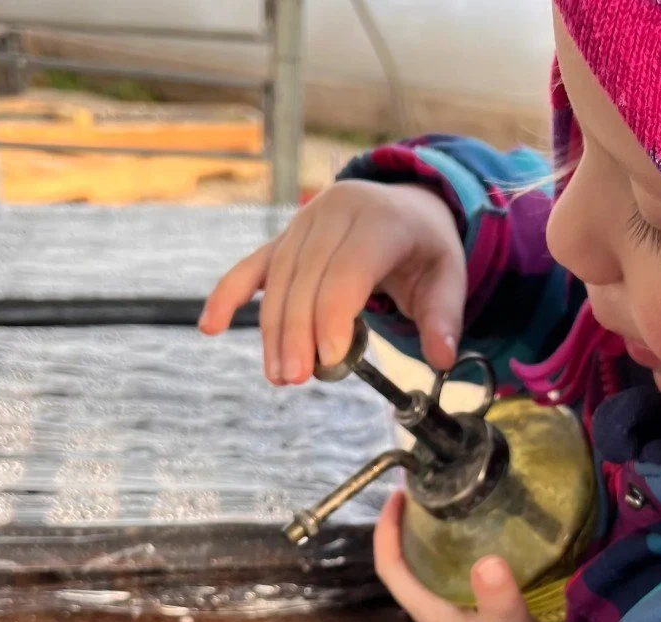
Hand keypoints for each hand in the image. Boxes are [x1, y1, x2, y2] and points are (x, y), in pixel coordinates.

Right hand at [199, 179, 466, 382]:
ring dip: (273, 330)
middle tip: (295, 379)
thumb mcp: (449, 277)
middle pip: (306, 279)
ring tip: (277, 375)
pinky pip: (252, 266)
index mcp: (379, 222)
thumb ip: (444, 319)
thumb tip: (441, 359)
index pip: (346, 272)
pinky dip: (229, 295)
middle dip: (297, 332)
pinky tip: (211, 326)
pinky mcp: (285, 237)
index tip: (327, 360)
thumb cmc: (426, 249)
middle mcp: (335, 214)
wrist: (406, 204)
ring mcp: (304, 223)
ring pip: (278, 279)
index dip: (332, 317)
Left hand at [374, 493, 555, 621]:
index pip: (390, 566)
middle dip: (404, 522)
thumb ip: (499, 597)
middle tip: (421, 488)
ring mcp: (445, 603)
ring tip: (441, 498)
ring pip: (422, 561)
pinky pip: (444, 565)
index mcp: (428, 608)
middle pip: (402, 558)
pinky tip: (467, 525)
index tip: (396, 497)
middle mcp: (430, 603)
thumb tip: (488, 560)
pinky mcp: (464, 601)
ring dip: (424, 531)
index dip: (386, 531)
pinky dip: (448, 542)